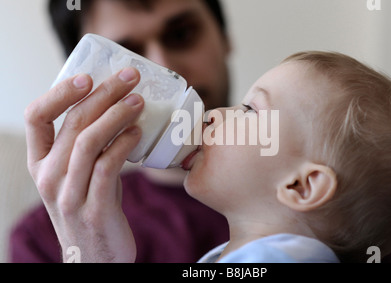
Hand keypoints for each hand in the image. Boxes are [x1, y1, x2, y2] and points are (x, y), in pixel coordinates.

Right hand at [24, 68, 143, 261]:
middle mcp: (48, 176)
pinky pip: (107, 167)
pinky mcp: (94, 208)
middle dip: (103, 93)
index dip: (59, 92)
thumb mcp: (79, 175)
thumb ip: (88, 146)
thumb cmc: (92, 207)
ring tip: (138, 100)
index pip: (36, 117)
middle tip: (129, 76)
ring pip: (89, 142)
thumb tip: (117, 107)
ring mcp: (69, 194)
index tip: (86, 76)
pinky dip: (124, 144)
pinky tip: (138, 132)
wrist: (96, 257)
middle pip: (72, 123)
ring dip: (117, 115)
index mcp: (40, 163)